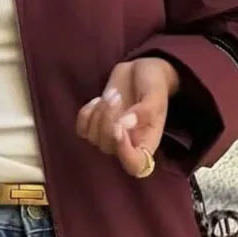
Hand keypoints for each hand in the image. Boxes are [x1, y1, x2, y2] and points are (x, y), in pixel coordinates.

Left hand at [76, 58, 179, 176]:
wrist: (139, 70)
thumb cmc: (153, 84)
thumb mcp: (156, 94)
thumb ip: (145, 110)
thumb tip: (125, 124)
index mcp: (147, 142)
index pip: (135, 166)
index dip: (124, 153)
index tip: (119, 128)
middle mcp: (128, 144)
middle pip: (108, 147)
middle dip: (108, 119)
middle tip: (117, 95)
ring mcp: (109, 136)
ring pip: (93, 138)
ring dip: (98, 113)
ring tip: (112, 93)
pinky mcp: (95, 125)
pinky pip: (81, 130)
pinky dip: (85, 114)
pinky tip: (97, 100)